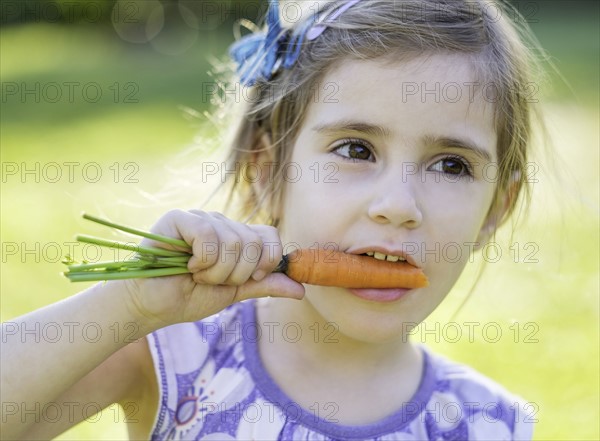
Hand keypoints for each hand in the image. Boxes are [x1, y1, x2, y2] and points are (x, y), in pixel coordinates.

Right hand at [116, 209, 304, 327]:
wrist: (151, 307)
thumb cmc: (188, 298)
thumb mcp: (234, 293)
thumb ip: (264, 286)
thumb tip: (301, 288)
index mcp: (235, 236)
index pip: (270, 236)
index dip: (267, 261)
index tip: (250, 280)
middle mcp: (221, 223)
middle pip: (254, 241)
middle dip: (237, 274)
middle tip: (212, 280)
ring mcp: (201, 218)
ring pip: (233, 242)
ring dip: (216, 272)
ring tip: (196, 275)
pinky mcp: (179, 219)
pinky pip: (209, 237)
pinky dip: (201, 261)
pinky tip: (186, 266)